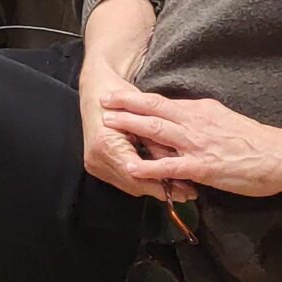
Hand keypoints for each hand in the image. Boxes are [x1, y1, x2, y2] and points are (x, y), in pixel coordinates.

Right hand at [80, 68, 176, 201]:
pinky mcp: (95, 165)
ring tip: (179, 189)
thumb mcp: (145, 119)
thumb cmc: (121, 96)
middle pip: (134, 183)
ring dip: (153, 186)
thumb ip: (159, 144)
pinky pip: (123, 179)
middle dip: (162, 189)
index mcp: (106, 144)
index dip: (163, 183)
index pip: (138, 173)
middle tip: (188, 192)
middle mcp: (96, 157)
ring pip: (129, 185)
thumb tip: (179, 166)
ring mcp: (94, 163)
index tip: (186, 188)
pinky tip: (159, 180)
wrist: (95, 88)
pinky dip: (142, 180)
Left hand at [98, 88, 281, 197]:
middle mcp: (195, 122)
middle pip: (154, 109)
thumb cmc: (256, 141)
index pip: (164, 102)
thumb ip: (203, 117)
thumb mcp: (225, 118)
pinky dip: (149, 167)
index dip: (139, 98)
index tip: (120, 93)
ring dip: (130, 126)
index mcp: (200, 110)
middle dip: (127, 104)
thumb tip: (187, 114)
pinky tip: (131, 168)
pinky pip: (170, 167)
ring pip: (157, 131)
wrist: (281, 155)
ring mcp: (196, 144)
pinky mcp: (202, 166)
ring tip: (108, 124)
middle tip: (104, 99)